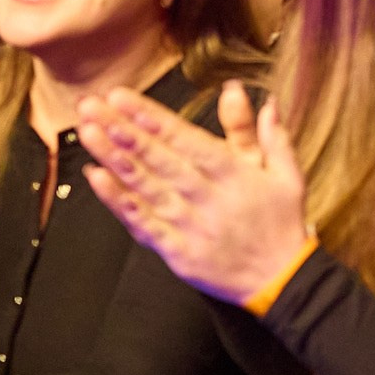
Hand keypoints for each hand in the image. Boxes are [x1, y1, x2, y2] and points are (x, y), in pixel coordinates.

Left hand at [78, 84, 312, 303]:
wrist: (280, 280)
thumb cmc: (282, 221)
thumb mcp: (286, 173)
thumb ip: (266, 132)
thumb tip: (241, 94)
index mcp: (236, 175)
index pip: (187, 140)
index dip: (153, 118)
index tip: (123, 98)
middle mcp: (209, 198)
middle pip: (159, 160)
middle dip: (123, 130)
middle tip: (93, 106)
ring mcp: (190, 226)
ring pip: (145, 187)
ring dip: (114, 159)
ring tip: (88, 132)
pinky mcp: (177, 251)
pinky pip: (142, 222)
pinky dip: (118, 201)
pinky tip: (97, 178)